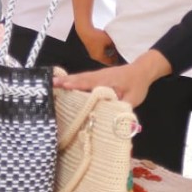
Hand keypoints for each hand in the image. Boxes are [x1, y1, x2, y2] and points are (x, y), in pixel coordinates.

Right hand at [54, 50, 170, 106]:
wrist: (142, 70)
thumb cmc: (137, 84)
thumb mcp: (133, 98)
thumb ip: (122, 108)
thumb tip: (113, 121)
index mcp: (106, 80)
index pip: (88, 82)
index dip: (76, 84)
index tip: (62, 85)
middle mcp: (98, 76)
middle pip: (79, 78)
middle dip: (65, 81)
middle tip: (49, 84)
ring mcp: (97, 76)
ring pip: (80, 78)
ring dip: (66, 81)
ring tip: (52, 84)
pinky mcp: (97, 78)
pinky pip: (83, 80)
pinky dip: (73, 82)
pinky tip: (65, 86)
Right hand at [77, 25, 117, 65]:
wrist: (85, 31)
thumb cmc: (98, 36)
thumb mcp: (109, 41)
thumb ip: (114, 46)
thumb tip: (118, 47)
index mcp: (100, 57)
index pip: (110, 63)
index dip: (115, 60)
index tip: (120, 57)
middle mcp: (95, 57)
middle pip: (106, 60)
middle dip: (111, 57)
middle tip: (117, 54)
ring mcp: (92, 53)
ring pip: (102, 56)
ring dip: (107, 53)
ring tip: (112, 49)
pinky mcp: (90, 49)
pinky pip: (98, 52)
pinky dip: (103, 51)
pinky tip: (105, 45)